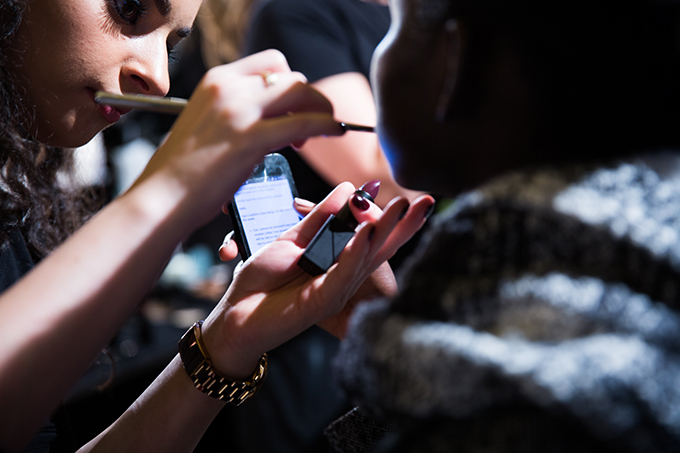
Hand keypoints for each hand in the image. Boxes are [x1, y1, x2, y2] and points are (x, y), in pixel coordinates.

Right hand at [130, 49, 344, 225]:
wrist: (163, 198)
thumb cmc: (183, 173)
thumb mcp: (207, 127)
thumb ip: (235, 115)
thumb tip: (265, 119)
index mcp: (216, 81)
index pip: (270, 63)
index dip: (289, 83)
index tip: (292, 107)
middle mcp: (228, 88)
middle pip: (289, 76)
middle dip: (307, 99)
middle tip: (307, 128)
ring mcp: (239, 110)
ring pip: (301, 90)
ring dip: (319, 108)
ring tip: (320, 131)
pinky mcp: (251, 137)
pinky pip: (304, 122)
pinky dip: (325, 124)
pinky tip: (334, 132)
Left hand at [204, 182, 434, 377]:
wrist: (237, 313)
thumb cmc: (264, 280)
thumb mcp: (291, 241)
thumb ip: (319, 218)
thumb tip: (347, 189)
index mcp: (339, 260)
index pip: (374, 235)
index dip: (397, 218)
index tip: (418, 198)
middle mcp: (344, 275)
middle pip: (381, 248)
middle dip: (405, 225)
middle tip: (427, 201)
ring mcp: (335, 289)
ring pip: (366, 258)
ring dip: (384, 231)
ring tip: (400, 207)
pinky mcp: (321, 301)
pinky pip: (341, 275)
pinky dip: (354, 254)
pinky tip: (364, 233)